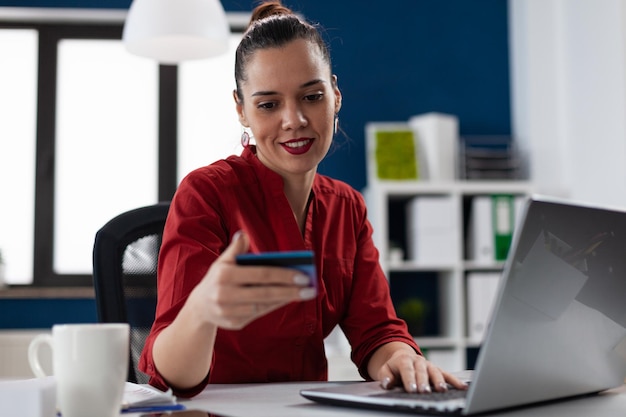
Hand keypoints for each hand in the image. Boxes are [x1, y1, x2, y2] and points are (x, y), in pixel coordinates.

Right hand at [187, 231, 316, 329]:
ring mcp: (229, 311)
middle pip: (265, 292)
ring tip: (304, 293)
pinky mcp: (234, 324)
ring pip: (264, 304)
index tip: (303, 275)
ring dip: (286, 298)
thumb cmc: (217, 278)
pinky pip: (259, 313)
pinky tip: (288, 299)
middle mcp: (225, 294)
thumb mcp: (222, 261)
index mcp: (224, 274)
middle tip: (311, 288)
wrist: (199, 307)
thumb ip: (235, 248)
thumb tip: (243, 234)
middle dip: (291, 290)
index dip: (284, 275)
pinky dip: (275, 306)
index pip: (261, 274)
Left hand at [372, 342, 467, 392]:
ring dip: (439, 381)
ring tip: (441, 390)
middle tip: (424, 392)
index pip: (407, 370)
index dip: (410, 379)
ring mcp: (429, 365)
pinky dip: (455, 380)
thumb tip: (387, 383)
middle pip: (422, 372)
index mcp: (404, 360)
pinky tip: (462, 387)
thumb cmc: (394, 367)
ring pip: (435, 372)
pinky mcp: (437, 369)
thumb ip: (385, 376)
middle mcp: (418, 361)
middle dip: (424, 382)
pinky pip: (447, 374)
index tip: (412, 389)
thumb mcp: (385, 370)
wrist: (402, 357)